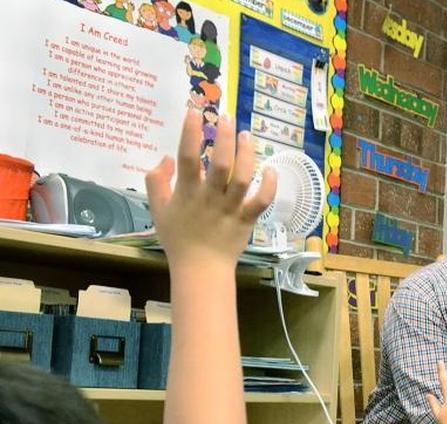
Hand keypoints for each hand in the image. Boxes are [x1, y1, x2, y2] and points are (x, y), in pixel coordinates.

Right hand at [145, 111, 276, 267]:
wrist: (201, 269)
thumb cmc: (178, 238)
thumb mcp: (157, 209)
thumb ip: (156, 181)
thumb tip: (166, 158)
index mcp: (186, 193)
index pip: (187, 157)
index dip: (190, 133)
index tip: (195, 111)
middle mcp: (210, 198)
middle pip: (220, 164)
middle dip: (224, 138)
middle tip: (227, 117)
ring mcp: (231, 208)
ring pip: (243, 178)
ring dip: (247, 154)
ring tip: (248, 135)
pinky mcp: (248, 219)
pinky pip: (262, 201)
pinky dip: (269, 185)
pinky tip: (270, 169)